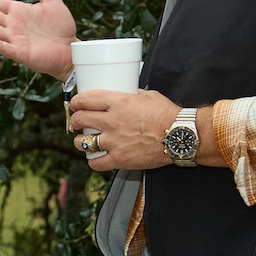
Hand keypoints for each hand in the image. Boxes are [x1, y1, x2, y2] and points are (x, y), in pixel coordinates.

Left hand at [67, 88, 187, 171]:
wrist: (179, 136)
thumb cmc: (167, 115)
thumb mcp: (147, 96)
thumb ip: (132, 95)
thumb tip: (125, 93)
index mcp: (118, 102)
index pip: (86, 100)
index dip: (76, 102)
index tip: (75, 104)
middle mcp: (113, 121)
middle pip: (80, 119)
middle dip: (75, 120)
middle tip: (77, 121)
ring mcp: (115, 142)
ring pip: (83, 142)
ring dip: (79, 141)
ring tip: (82, 140)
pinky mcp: (120, 159)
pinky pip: (96, 163)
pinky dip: (92, 160)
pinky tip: (95, 157)